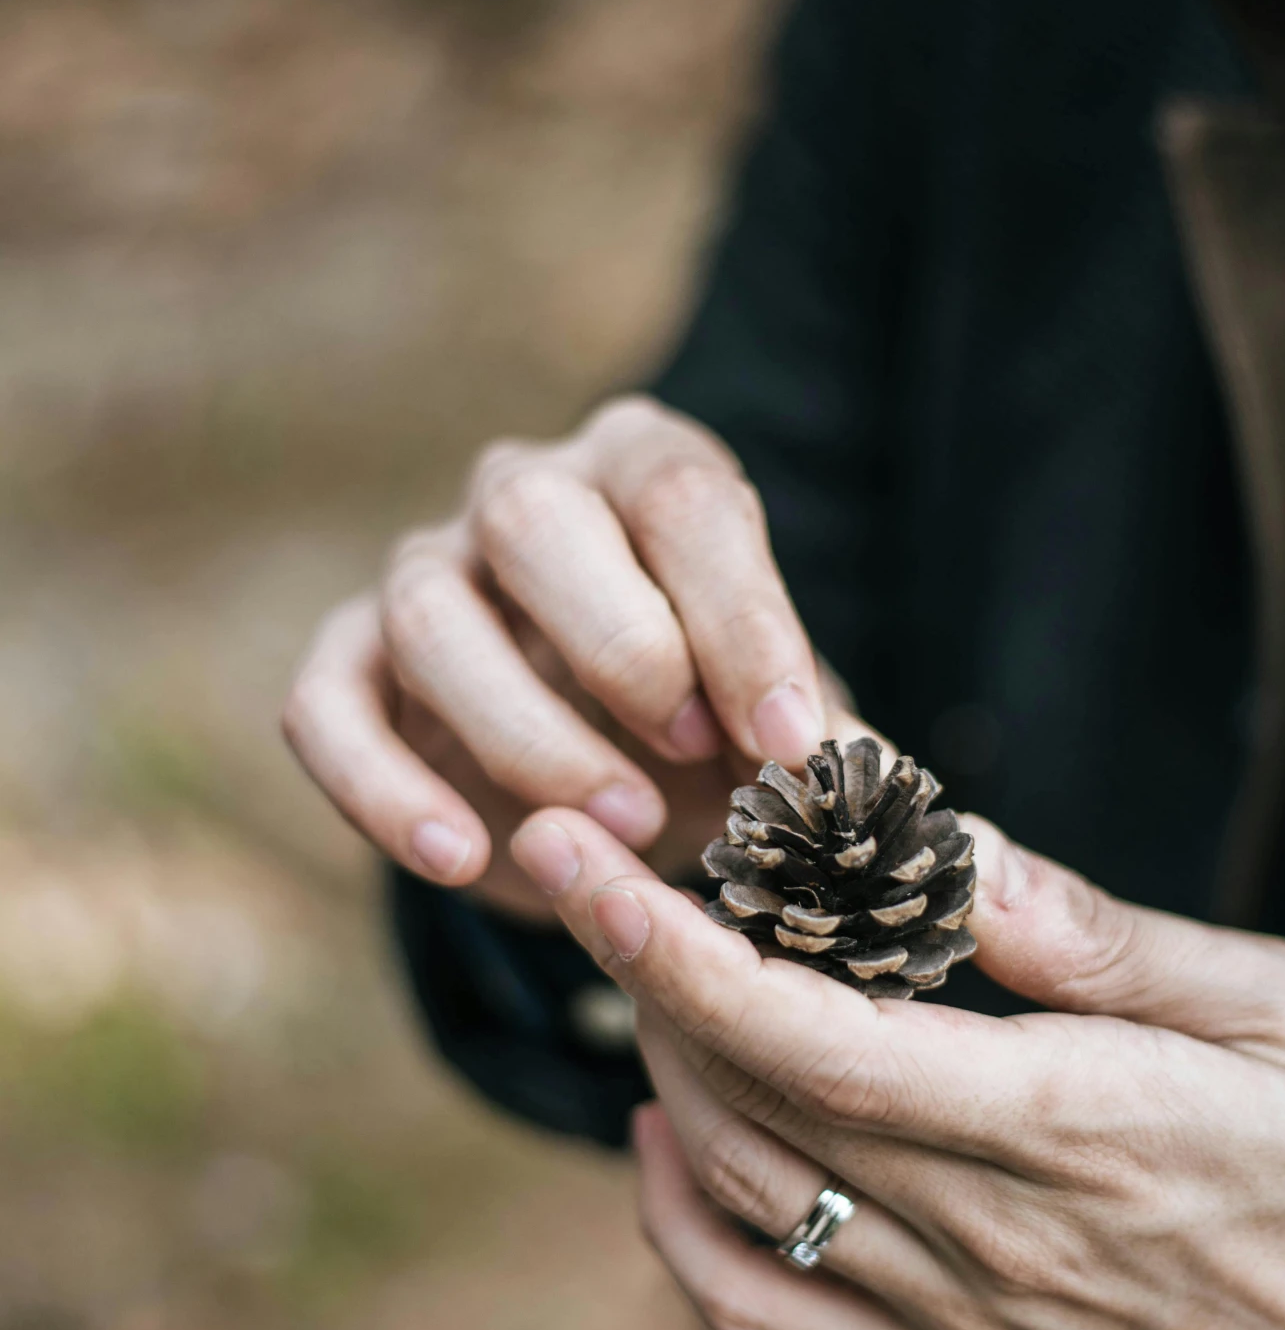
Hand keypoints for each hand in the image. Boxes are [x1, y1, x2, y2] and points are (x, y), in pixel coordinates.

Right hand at [281, 397, 841, 919]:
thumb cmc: (713, 727)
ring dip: (524, 732)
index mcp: (645, 468)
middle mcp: (523, 494)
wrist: (610, 783)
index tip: (789, 742)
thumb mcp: (779, 728)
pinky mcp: (348, 662)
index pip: (681, 500)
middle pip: (534, 518)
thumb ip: (829, 749)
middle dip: (621, 645)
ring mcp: (423, 571)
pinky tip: (462, 860)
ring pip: (432, 618)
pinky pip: (328, 709)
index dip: (740, 621)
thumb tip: (910, 803)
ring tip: (619, 829)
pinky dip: (384, 790)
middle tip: (692, 756)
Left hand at [513, 803, 1284, 1329]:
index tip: (588, 862)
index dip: (675, 950)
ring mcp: (958, 1324)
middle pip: (744, 1101)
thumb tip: (963, 851)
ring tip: (645, 972)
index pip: (814, 1038)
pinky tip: (665, 1139)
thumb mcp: (1278, 1009)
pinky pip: (764, 1318)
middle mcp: (989, 1238)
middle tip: (599, 872)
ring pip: (735, 1194)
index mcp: (1067, 1126)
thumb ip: (1103, 939)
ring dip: (659, 1072)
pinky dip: (679, 1228)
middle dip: (635, 973)